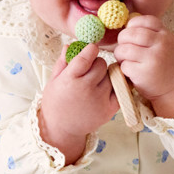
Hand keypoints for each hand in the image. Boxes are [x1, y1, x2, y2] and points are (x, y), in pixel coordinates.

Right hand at [38, 42, 117, 163]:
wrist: (61, 129)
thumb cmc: (55, 102)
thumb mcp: (53, 81)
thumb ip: (63, 62)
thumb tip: (71, 45)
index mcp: (70, 79)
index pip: (86, 56)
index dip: (90, 49)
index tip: (92, 48)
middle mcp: (86, 88)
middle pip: (102, 64)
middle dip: (96, 64)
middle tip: (90, 71)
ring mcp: (99, 99)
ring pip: (111, 75)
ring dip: (105, 76)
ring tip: (95, 84)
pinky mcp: (110, 109)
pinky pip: (119, 89)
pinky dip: (115, 87)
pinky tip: (106, 89)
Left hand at [113, 15, 173, 118]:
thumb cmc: (168, 66)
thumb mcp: (167, 44)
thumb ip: (153, 34)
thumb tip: (128, 23)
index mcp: (166, 36)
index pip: (145, 21)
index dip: (133, 25)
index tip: (131, 32)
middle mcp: (160, 45)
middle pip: (131, 34)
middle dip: (122, 39)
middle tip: (124, 47)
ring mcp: (152, 59)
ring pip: (124, 49)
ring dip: (120, 54)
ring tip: (125, 59)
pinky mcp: (143, 73)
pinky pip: (124, 65)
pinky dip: (124, 68)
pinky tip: (131, 71)